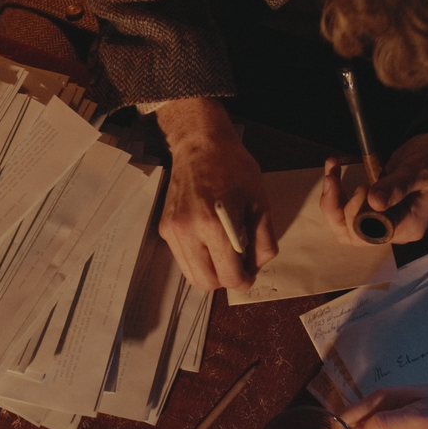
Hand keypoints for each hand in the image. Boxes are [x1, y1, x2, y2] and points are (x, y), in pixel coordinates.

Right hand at [156, 99, 278, 290]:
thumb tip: (255, 267)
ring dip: (210, 272)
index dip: (244, 280)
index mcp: (213, 225)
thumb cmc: (234, 169)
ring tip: (224, 255)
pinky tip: (209, 242)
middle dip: (226, 280)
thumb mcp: (260, 203)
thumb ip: (263, 241)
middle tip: (238, 266)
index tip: (250, 273)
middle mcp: (187, 231)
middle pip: (206, 283)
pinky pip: (182, 259)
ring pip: (191, 275)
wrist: (199, 145)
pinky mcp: (165, 228)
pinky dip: (198, 260)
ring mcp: (172, 231)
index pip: (229, 276)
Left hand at [320, 127, 427, 244]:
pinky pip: (348, 208)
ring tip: (332, 171)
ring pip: (345, 224)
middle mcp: (394, 229)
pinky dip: (336, 190)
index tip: (364, 186)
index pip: (370, 235)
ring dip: (332, 199)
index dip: (357, 214)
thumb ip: (397, 187)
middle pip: (352, 235)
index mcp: (408, 227)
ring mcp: (384, 218)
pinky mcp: (376, 205)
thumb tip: (374, 202)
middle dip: (336, 208)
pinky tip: (334, 167)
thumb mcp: (419, 171)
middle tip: (335, 178)